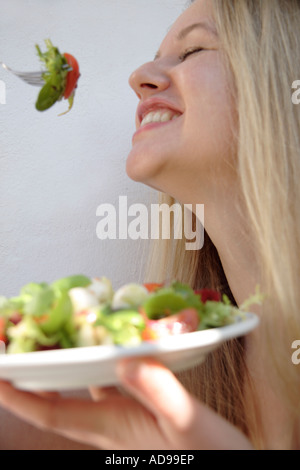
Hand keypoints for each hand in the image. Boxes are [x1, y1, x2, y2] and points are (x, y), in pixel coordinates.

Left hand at [0, 358, 252, 449]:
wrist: (230, 467)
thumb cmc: (211, 452)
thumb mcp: (186, 422)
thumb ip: (159, 393)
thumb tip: (127, 359)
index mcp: (112, 425)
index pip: (51, 414)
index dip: (20, 396)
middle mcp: (110, 422)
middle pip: (57, 404)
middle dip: (32, 382)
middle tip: (16, 354)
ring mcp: (123, 419)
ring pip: (79, 394)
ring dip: (61, 374)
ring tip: (51, 347)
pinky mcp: (138, 413)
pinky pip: (105, 388)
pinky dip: (96, 370)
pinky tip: (104, 354)